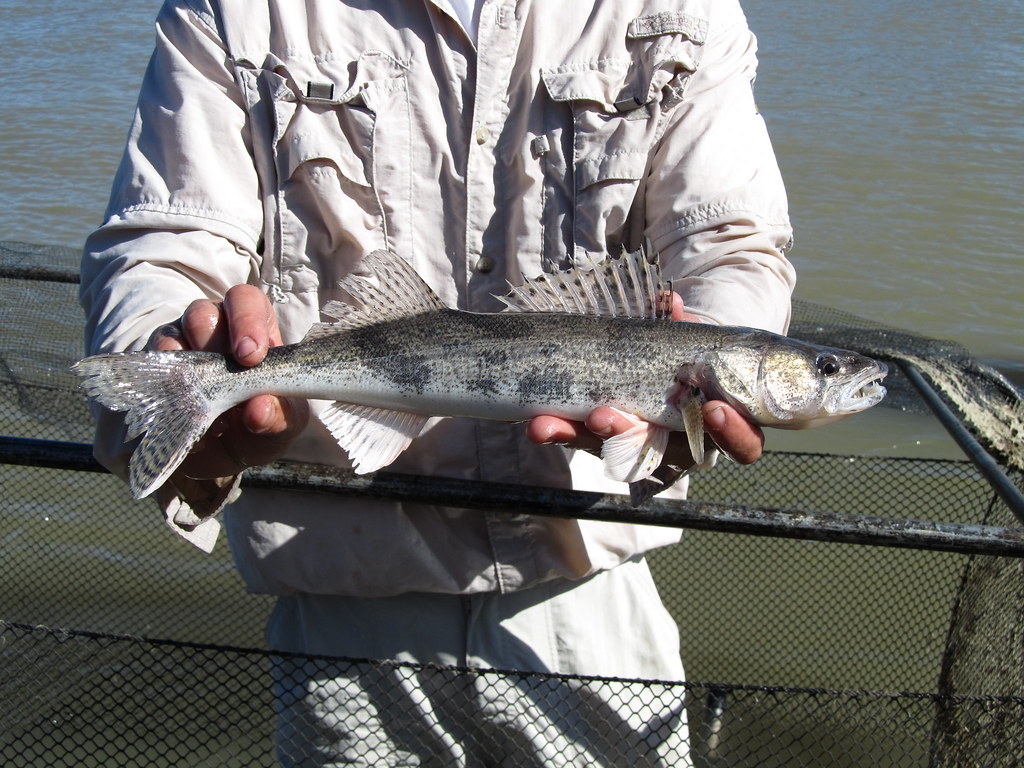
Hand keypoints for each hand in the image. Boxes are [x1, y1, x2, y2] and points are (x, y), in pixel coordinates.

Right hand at [149, 284, 309, 477]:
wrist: (232, 451)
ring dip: (187, 374)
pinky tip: (193, 422)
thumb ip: (278, 414)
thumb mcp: (284, 421)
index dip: (246, 320)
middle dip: (211, 342)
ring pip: (170, 339)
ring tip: (210, 411)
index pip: (245, 300)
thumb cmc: (264, 419)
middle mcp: (213, 329)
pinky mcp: (156, 372)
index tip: (251, 356)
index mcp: (253, 328)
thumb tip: (258, 410)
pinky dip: (171, 398)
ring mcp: (180, 347)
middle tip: (223, 378)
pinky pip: (153, 374)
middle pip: (201, 313)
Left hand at [526, 293, 764, 469]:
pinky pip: (579, 440)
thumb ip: (680, 326)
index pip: (740, 445)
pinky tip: (537, 423)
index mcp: (718, 426)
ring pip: (608, 451)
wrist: (660, 367)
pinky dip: (558, 428)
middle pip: (656, 452)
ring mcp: (636, 447)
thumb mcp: (690, 340)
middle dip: (624, 433)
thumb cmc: (689, 357)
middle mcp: (676, 445)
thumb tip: (667, 301)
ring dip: (575, 435)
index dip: (731, 433)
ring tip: (546, 424)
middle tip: (602, 417)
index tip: (716, 410)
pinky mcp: (601, 442)